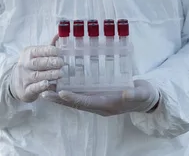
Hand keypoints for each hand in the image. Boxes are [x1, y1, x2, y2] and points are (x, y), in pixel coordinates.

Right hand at [10, 46, 64, 102]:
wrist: (15, 83)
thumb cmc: (32, 66)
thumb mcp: (37, 55)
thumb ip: (48, 47)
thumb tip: (59, 34)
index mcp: (28, 54)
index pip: (38, 51)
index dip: (49, 51)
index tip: (60, 52)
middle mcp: (25, 65)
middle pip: (37, 63)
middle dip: (51, 62)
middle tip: (62, 63)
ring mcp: (24, 78)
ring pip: (37, 75)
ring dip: (49, 74)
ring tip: (60, 74)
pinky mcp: (26, 91)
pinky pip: (33, 88)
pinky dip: (41, 86)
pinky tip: (48, 84)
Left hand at [42, 80, 160, 115]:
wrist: (146, 99)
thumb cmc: (144, 95)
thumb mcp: (141, 94)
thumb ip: (134, 94)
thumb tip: (126, 93)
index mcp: (108, 105)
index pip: (87, 102)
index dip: (74, 98)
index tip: (61, 92)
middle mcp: (99, 105)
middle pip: (75, 103)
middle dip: (59, 99)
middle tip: (42, 92)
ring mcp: (97, 101)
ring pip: (74, 100)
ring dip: (59, 96)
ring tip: (44, 89)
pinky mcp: (96, 96)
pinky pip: (79, 95)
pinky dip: (68, 91)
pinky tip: (58, 83)